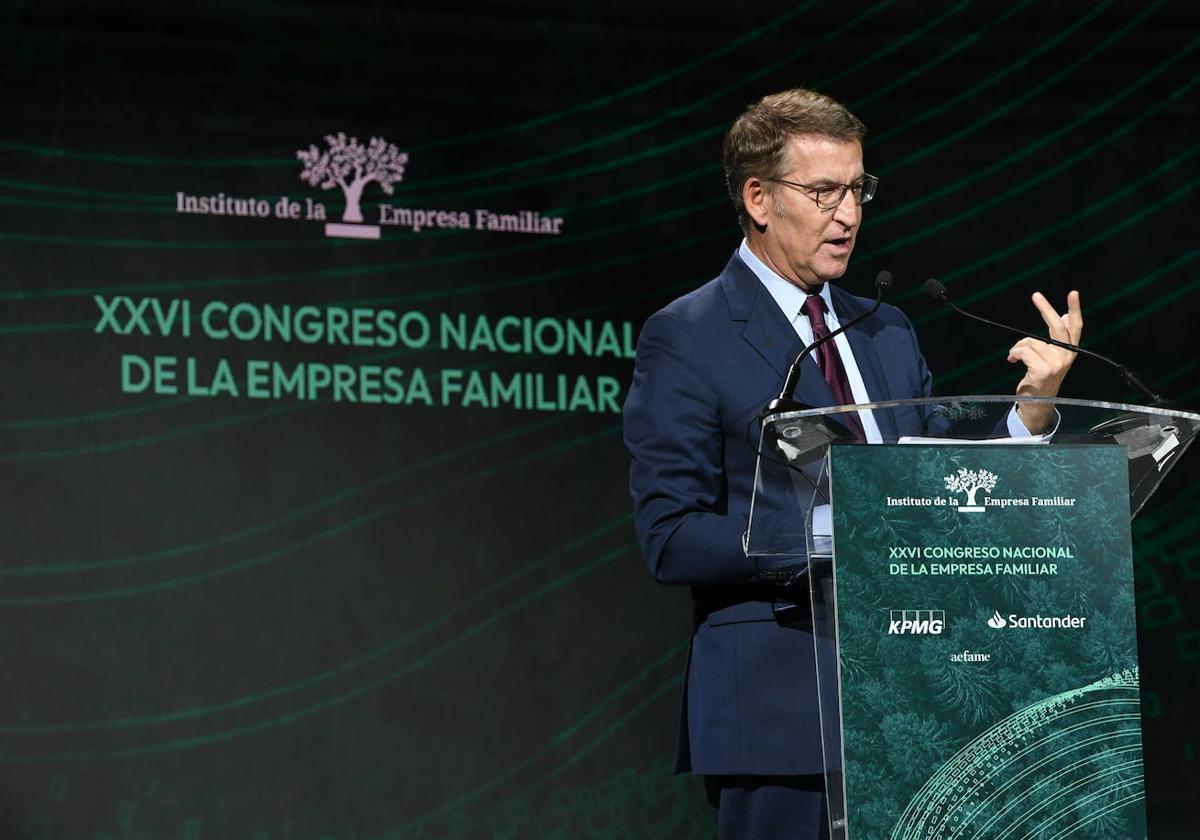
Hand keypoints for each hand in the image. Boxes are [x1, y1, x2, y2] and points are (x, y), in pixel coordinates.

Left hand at [1008, 290, 1082, 433]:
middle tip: (1036, 296)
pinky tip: (1013, 360)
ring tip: (1017, 357)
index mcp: (1070, 351)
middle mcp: (1066, 356)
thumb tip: (1064, 316)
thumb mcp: (1053, 357)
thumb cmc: (1041, 378)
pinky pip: (1024, 351)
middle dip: (1045, 309)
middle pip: (1057, 327)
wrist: (1037, 402)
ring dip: (1019, 347)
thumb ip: (1058, 339)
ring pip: (1031, 341)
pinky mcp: (1042, 369)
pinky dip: (1015, 353)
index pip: (1076, 327)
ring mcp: (1055, 363)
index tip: (1073, 293)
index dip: (1075, 310)